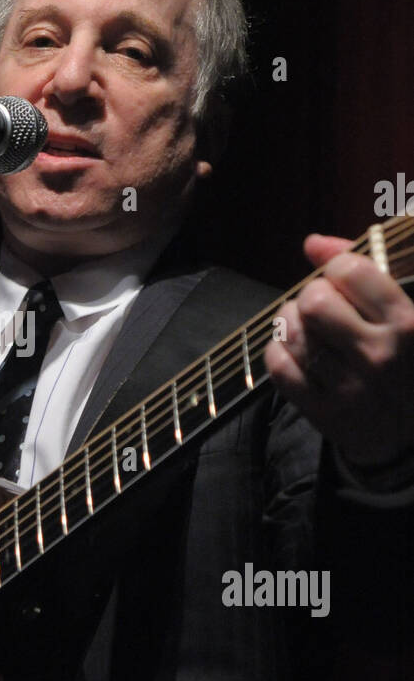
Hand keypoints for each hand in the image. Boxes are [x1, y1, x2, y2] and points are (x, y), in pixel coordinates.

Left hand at [264, 233, 413, 468]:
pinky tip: (296, 351)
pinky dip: (280, 352)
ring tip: (308, 328)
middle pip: (314, 301)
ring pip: (292, 333)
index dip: (337, 267)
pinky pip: (279, 368)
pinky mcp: (326, 415)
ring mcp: (351, 389)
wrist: (413, 436)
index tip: (342, 280)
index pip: (349, 270)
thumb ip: (367, 271)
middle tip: (323, 307)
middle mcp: (380, 356)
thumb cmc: (410, 363)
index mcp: (409, 324)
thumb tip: (313, 243)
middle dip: (312, 296)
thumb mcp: (408, 314)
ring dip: (292, 322)